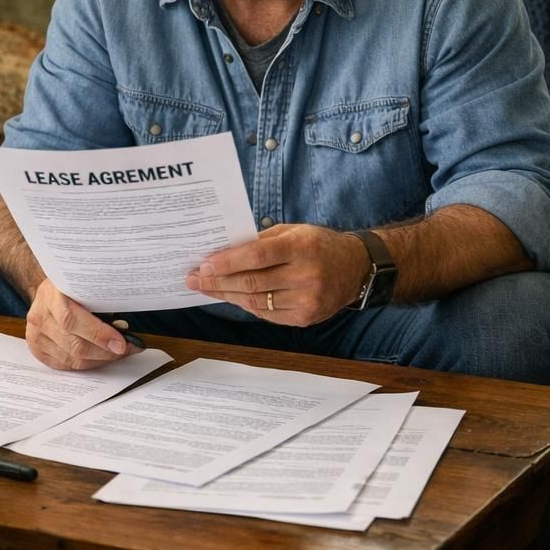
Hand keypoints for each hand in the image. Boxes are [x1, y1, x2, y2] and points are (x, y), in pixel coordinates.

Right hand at [25, 279, 129, 370]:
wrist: (50, 291)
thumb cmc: (71, 288)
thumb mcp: (84, 284)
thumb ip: (100, 301)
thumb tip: (126, 326)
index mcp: (50, 293)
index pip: (72, 319)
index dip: (99, 334)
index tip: (121, 343)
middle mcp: (39, 315)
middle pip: (74, 345)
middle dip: (106, 352)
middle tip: (127, 349)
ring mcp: (35, 334)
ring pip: (72, 359)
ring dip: (99, 360)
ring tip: (117, 353)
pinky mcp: (37, 349)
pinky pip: (65, 365)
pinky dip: (86, 364)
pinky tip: (100, 357)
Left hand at [185, 224, 365, 325]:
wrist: (356, 268)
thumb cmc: (319, 244)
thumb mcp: (294, 231)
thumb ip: (262, 241)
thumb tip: (222, 251)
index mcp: (301, 248)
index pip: (256, 256)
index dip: (227, 262)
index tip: (203, 263)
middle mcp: (305, 276)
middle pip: (251, 282)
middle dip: (217, 281)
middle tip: (194, 278)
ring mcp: (306, 300)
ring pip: (255, 302)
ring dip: (226, 295)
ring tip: (205, 288)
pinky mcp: (305, 318)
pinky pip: (266, 314)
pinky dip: (245, 305)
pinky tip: (229, 297)